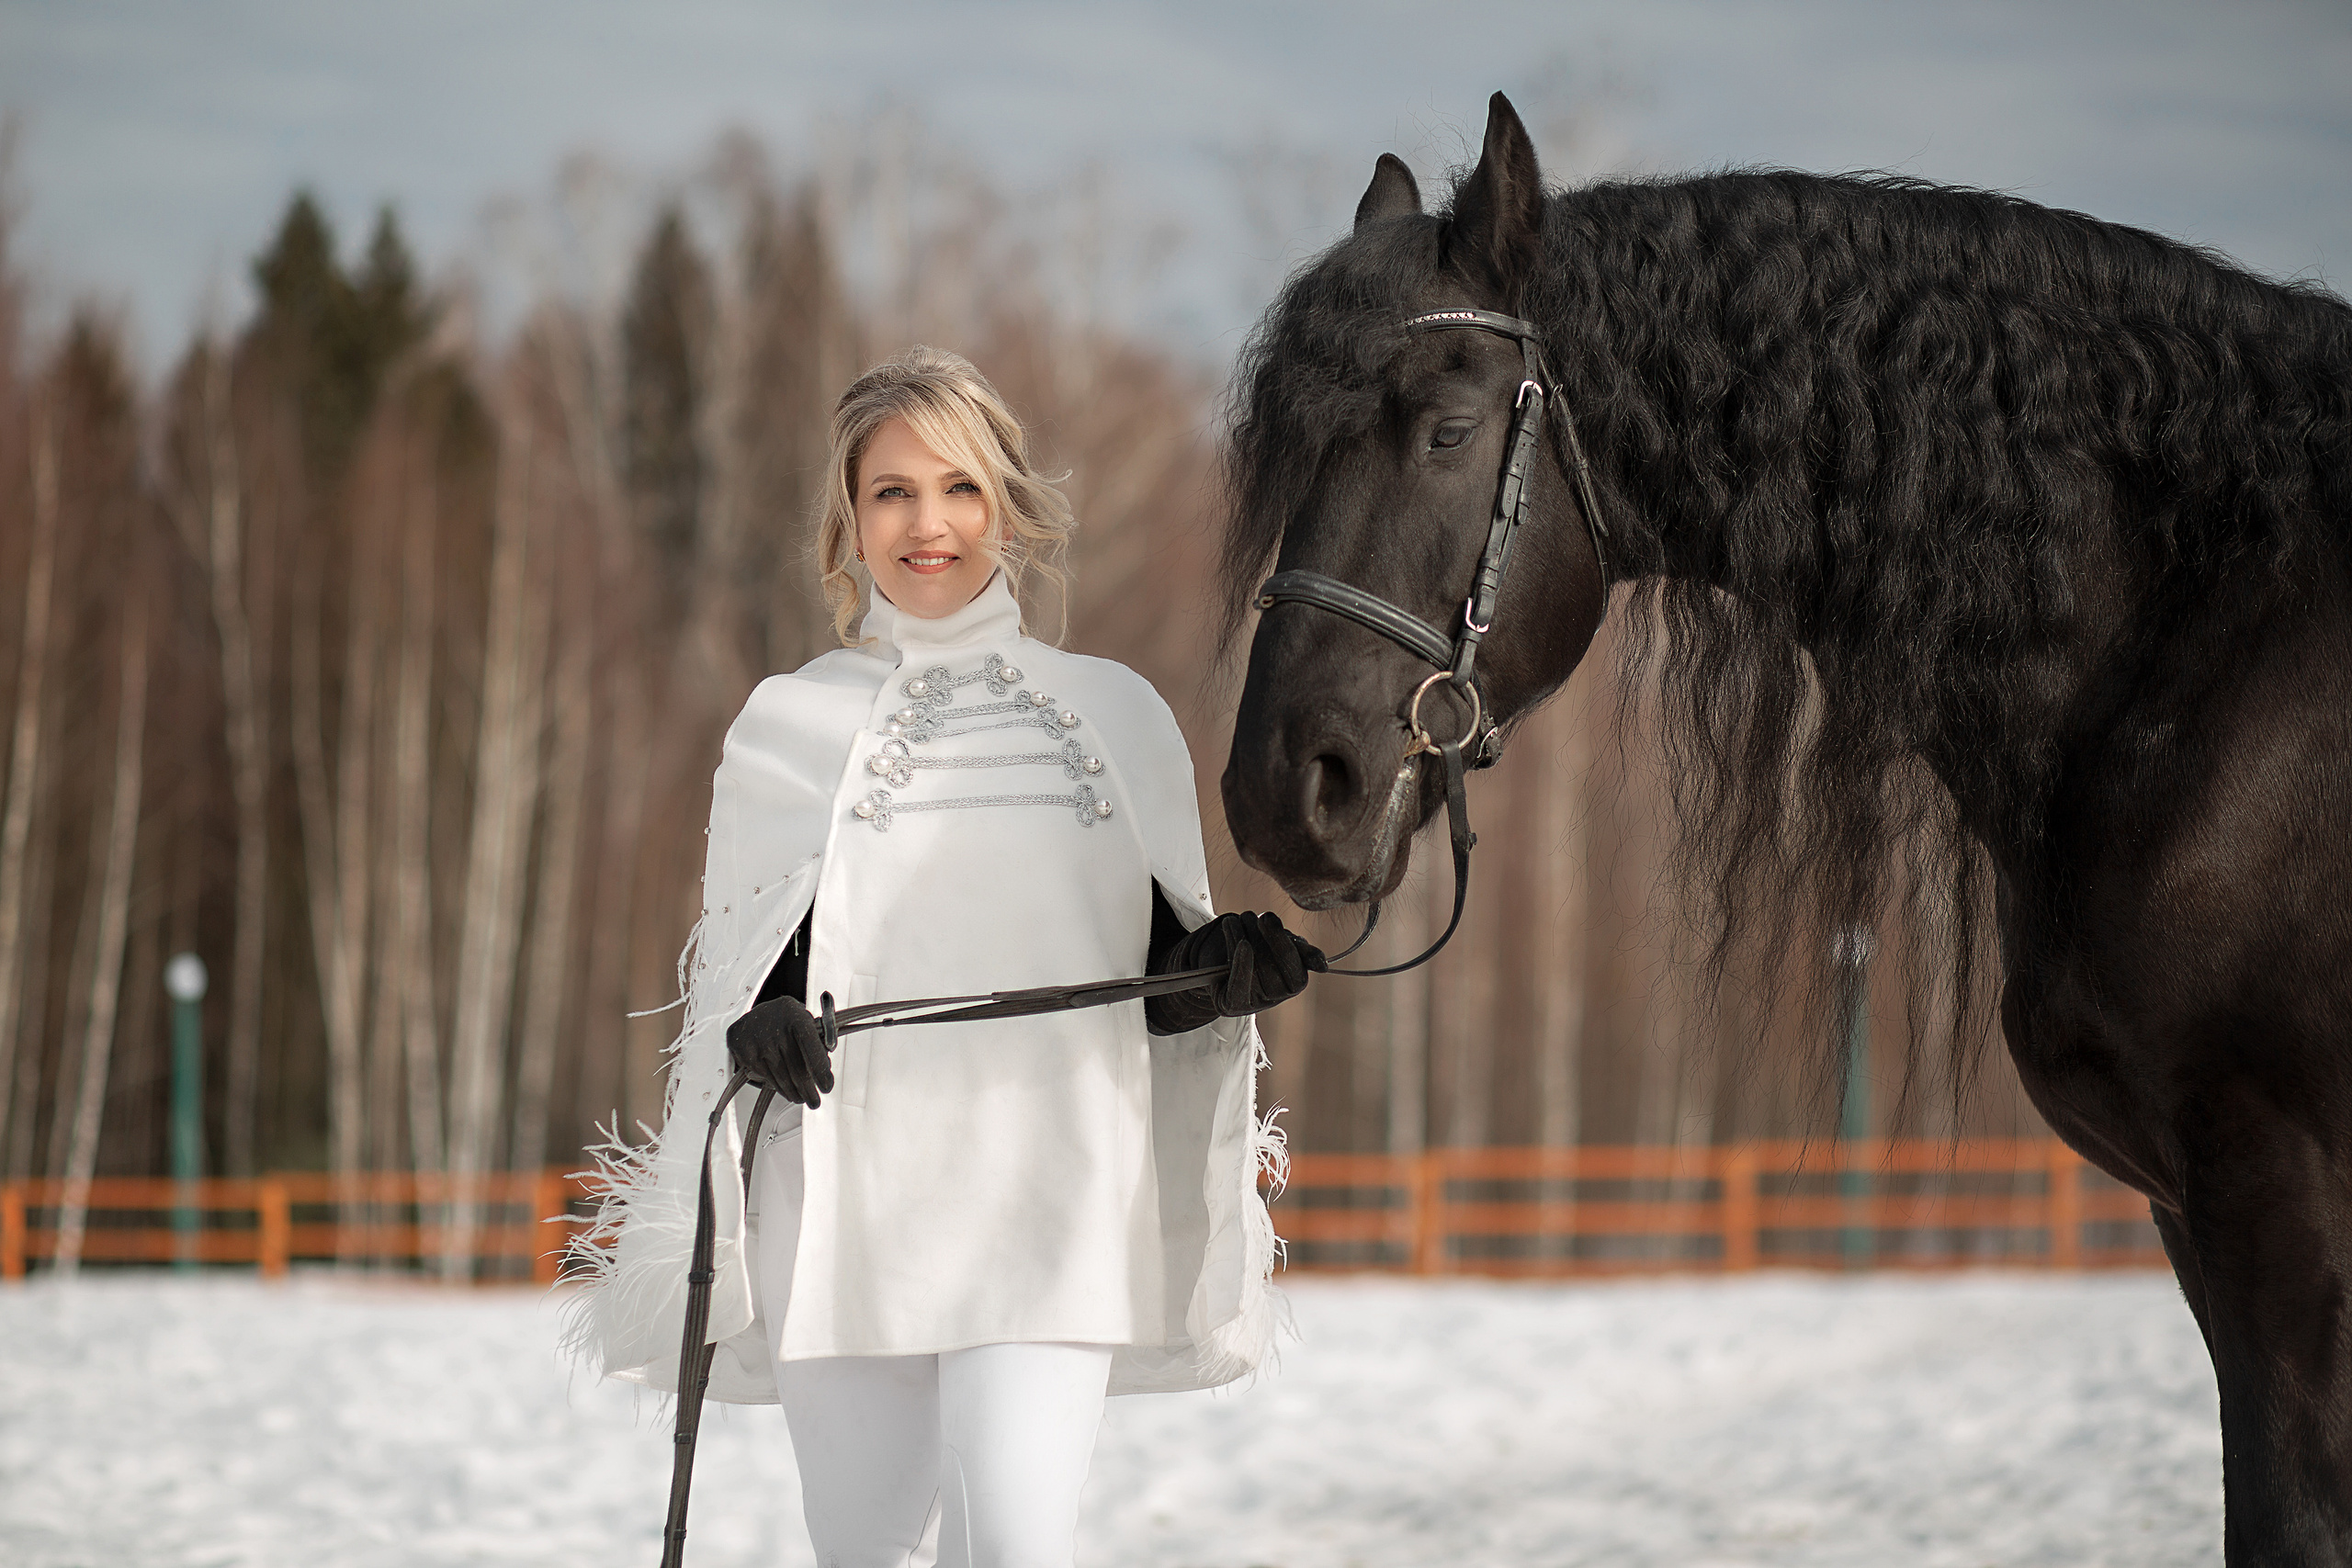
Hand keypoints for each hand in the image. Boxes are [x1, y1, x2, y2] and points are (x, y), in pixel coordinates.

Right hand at [726, 994, 832, 1107]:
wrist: (752, 1015)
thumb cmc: (784, 1020)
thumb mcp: (804, 1019)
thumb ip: (818, 1040)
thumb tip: (826, 1067)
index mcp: (796, 1019)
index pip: (812, 1050)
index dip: (821, 1072)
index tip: (826, 1086)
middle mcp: (777, 1031)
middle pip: (797, 1070)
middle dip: (809, 1090)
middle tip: (815, 1101)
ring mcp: (761, 1044)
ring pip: (782, 1079)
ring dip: (795, 1093)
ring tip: (802, 1098)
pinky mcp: (747, 1055)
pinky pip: (767, 1079)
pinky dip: (778, 1088)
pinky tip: (785, 1090)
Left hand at [1145, 911, 1324, 1034]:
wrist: (1212, 960)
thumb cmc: (1253, 947)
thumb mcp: (1278, 943)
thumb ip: (1300, 949)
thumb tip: (1322, 965)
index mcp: (1294, 982)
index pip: (1297, 966)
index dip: (1282, 942)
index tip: (1268, 919)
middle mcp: (1275, 997)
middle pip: (1272, 964)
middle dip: (1262, 936)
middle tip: (1257, 917)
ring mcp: (1253, 1003)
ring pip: (1254, 966)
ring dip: (1243, 936)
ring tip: (1235, 922)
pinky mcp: (1231, 1005)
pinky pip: (1240, 986)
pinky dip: (1241, 964)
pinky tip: (1242, 945)